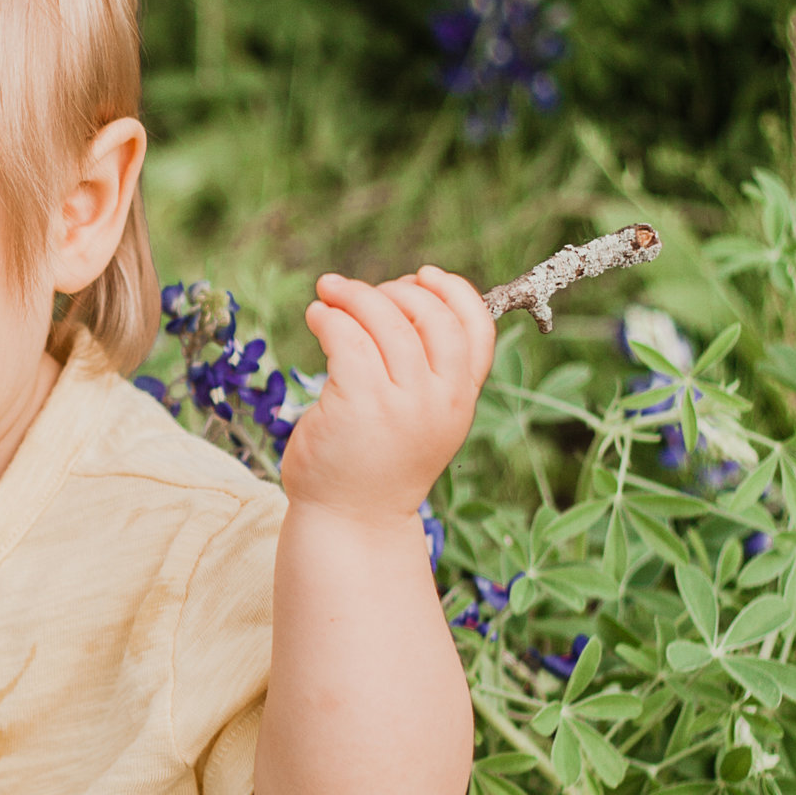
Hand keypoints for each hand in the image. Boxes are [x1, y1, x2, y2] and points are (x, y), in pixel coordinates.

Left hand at [280, 265, 494, 523]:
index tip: (423, 274)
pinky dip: (329, 317)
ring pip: (386, 322)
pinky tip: (317, 317)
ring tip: (328, 294)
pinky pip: (347, 338)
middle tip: (355, 290)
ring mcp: (402, 404)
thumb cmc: (377, 461)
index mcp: (461, 400)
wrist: (351, 519)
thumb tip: (405, 298)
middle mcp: (440, 400)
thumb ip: (427, 372)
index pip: (478, 330)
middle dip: (394, 290)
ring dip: (352, 296)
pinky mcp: (359, 404)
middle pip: (429, 316)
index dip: (455, 292)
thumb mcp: (421, 418)